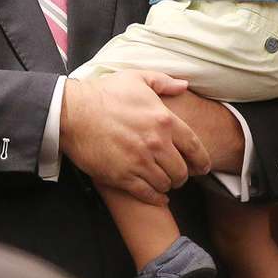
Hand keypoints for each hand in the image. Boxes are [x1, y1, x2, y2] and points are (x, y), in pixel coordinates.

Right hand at [60, 70, 211, 204]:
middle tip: (179, 176)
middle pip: (181, 170)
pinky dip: (156, 199)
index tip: (203, 168)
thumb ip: (164, 82)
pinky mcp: (123, 177)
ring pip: (166, 184)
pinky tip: (158, 197)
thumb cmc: (105, 93)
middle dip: (183, 175)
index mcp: (164, 120)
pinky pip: (147, 194)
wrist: (74, 113)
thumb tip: (184, 85)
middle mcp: (156, 143)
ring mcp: (140, 162)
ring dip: (167, 185)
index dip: (202, 160)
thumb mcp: (137, 78)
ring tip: (164, 183)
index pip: (194, 147)